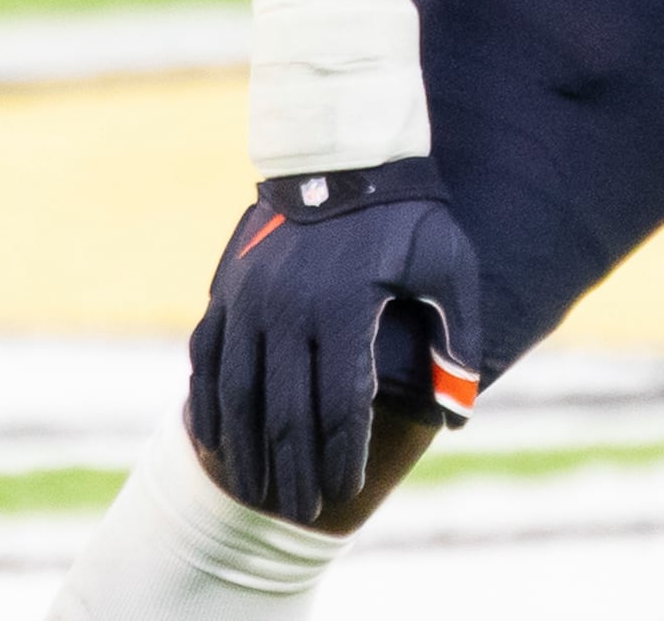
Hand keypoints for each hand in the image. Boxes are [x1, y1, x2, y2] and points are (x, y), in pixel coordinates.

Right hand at [185, 159, 481, 523]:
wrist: (344, 152)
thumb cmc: (410, 215)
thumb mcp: (449, 267)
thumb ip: (457, 340)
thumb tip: (458, 415)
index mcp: (345, 307)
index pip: (339, 405)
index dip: (340, 455)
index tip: (345, 492)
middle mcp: (289, 309)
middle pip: (285, 412)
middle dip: (294, 468)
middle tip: (303, 511)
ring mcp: (249, 300)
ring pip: (237, 394)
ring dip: (246, 450)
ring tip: (257, 493)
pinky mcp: (226, 290)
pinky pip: (206, 361)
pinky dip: (207, 407)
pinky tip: (215, 445)